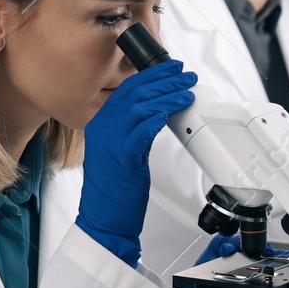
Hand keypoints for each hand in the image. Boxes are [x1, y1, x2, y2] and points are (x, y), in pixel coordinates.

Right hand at [75, 59, 195, 265]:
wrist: (104, 218)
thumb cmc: (115, 189)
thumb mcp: (124, 151)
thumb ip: (136, 129)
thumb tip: (159, 112)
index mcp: (101, 124)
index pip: (127, 89)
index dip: (151, 75)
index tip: (171, 69)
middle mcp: (102, 127)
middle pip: (135, 91)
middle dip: (164, 79)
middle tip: (185, 75)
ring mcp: (110, 140)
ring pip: (141, 105)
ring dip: (168, 95)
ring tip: (186, 90)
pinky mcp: (122, 154)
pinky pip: (142, 127)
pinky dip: (159, 116)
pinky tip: (173, 110)